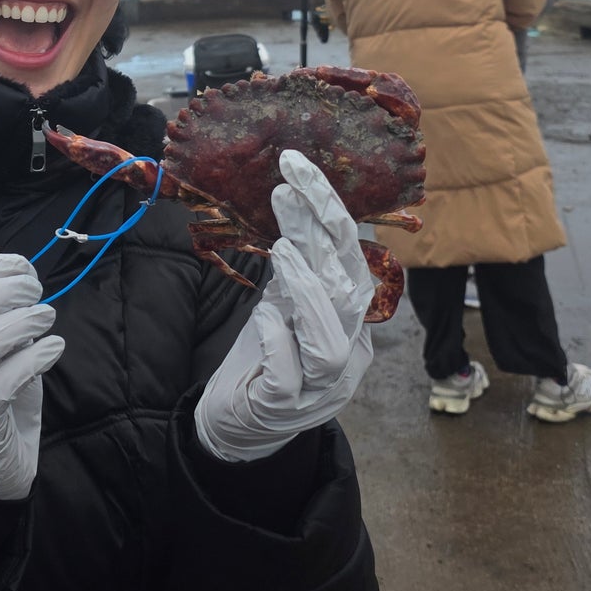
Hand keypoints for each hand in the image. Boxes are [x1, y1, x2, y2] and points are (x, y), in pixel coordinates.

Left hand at [194, 151, 374, 463]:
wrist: (237, 423)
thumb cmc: (266, 356)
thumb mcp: (282, 299)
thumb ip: (296, 260)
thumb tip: (292, 194)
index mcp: (351, 321)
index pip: (353, 259)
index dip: (330, 212)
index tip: (298, 168)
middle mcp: (346, 354)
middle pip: (351, 292)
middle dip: (325, 233)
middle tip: (290, 185)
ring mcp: (319, 388)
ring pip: (331, 343)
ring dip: (308, 292)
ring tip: (283, 252)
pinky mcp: (285, 409)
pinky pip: (290, 376)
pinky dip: (279, 340)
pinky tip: (264, 315)